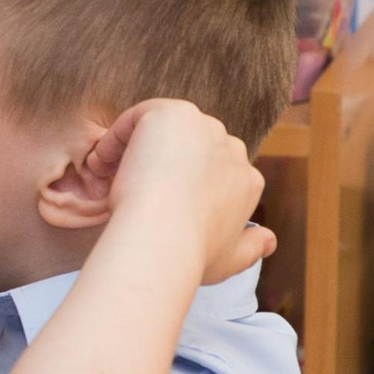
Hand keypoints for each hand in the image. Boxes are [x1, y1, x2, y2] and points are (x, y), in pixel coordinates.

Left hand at [75, 99, 273, 284]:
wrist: (163, 239)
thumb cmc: (190, 256)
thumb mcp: (230, 260)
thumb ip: (252, 247)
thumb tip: (270, 241)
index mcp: (248, 182)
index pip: (213, 172)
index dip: (180, 185)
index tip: (156, 206)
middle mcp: (233, 149)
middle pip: (190, 146)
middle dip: (159, 164)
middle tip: (129, 191)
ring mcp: (205, 128)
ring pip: (164, 130)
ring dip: (135, 150)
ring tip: (110, 178)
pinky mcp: (174, 113)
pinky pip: (139, 117)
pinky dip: (117, 136)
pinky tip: (103, 164)